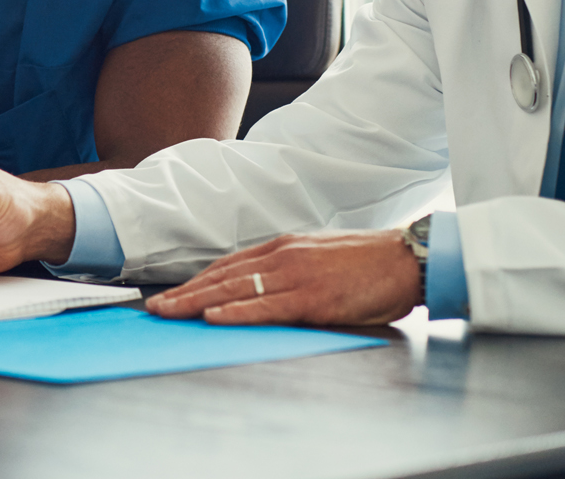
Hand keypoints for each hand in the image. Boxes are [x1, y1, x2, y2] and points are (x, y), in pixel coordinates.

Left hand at [145, 231, 421, 326]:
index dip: (198, 280)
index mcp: (284, 247)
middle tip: (157, 307)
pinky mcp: (313, 298)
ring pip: (235, 290)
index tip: (174, 293)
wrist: (407, 259)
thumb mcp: (318, 257)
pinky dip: (237, 312)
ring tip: (169, 312)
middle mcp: (283, 256)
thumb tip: (262, 286)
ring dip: (197, 302)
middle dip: (186, 292)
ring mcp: (296, 276)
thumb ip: (289, 268)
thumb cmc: (368, 263)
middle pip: (223, 276)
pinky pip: (267, 306)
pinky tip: (213, 317)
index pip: (229, 264)